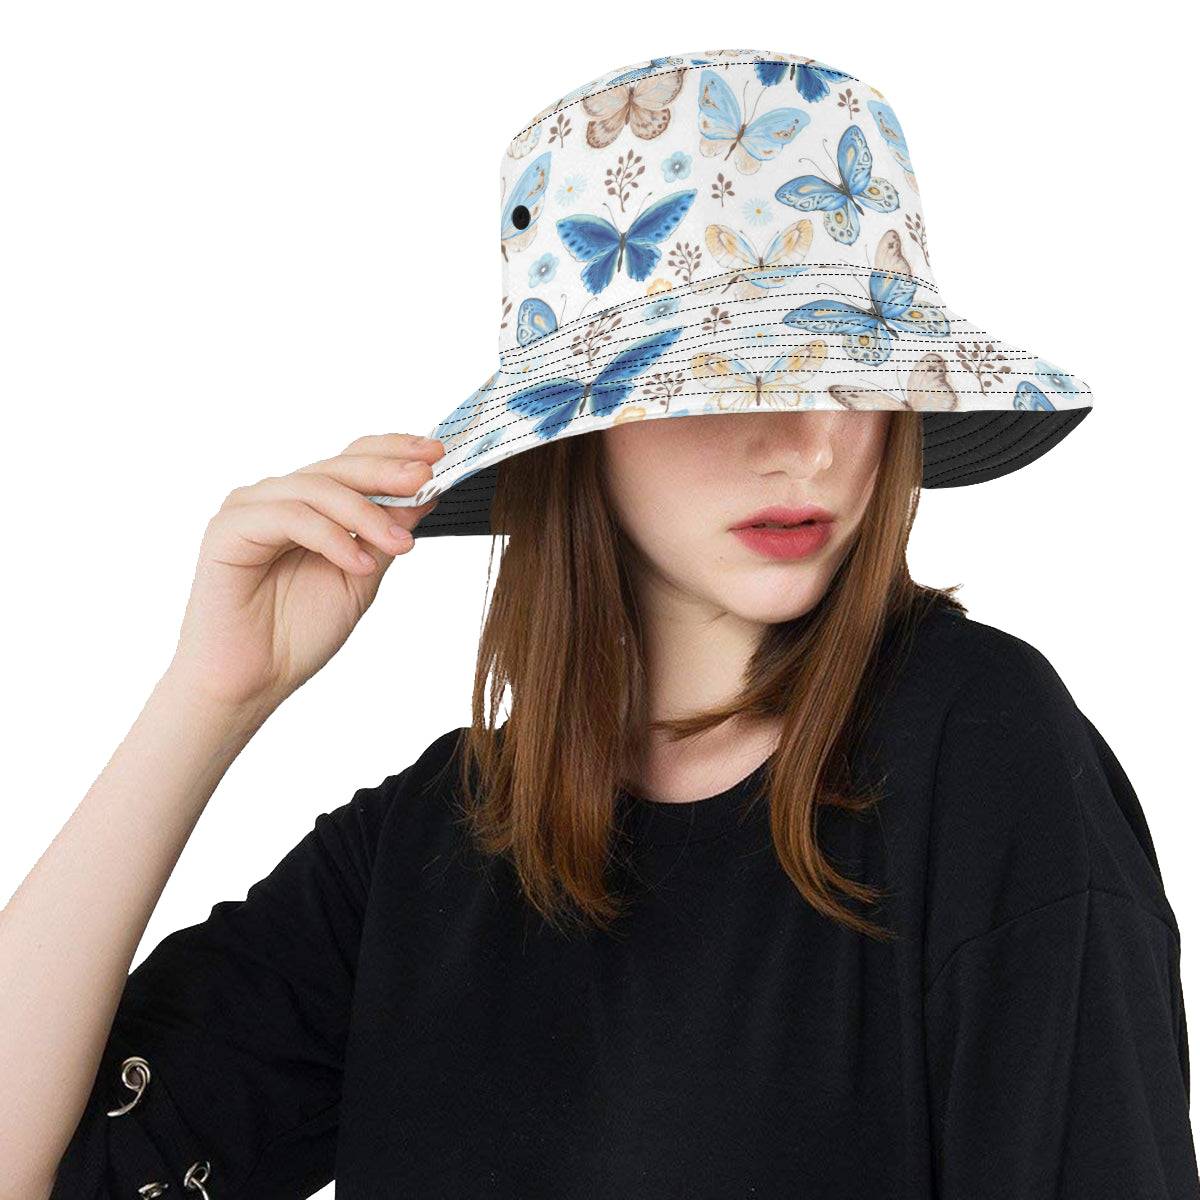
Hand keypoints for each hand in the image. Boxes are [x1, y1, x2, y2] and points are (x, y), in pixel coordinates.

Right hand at [166, 432, 443, 712]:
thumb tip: (426, 492)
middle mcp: (278, 498)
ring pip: (317, 489)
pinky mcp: (228, 530)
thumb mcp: (361, 577)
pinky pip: (289, 517)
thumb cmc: (298, 633)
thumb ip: (386, 534)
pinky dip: (331, 539)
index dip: (394, 451)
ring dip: (366, 515)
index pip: (353, 460)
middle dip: (388, 471)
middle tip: (425, 478)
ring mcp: (250, 509)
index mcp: (309, 504)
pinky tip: (358, 564)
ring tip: (400, 545)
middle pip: (338, 466)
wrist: (254, 682)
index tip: (437, 454)